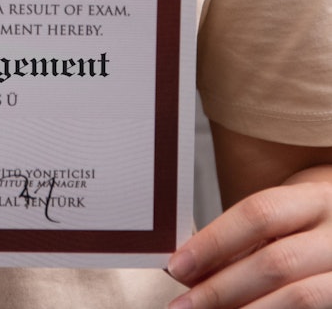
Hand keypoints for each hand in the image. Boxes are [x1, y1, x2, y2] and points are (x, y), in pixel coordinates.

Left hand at [167, 169, 331, 307]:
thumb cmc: (310, 233)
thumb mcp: (286, 222)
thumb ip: (241, 241)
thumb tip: (187, 270)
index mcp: (318, 199)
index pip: (259, 213)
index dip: (215, 241)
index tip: (178, 265)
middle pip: (275, 262)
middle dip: (221, 288)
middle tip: (183, 305)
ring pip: (298, 298)